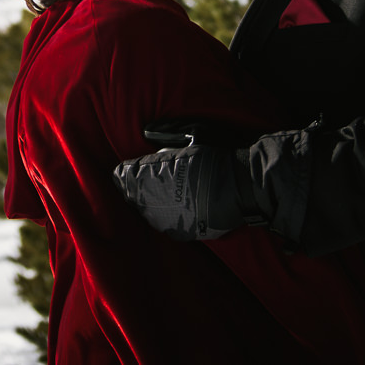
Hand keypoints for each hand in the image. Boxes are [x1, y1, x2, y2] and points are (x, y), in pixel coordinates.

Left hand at [111, 142, 247, 240]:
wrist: (242, 187)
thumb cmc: (215, 158)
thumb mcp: (191, 134)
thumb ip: (165, 134)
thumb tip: (145, 131)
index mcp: (149, 175)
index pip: (122, 175)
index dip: (128, 171)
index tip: (132, 168)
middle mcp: (151, 200)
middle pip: (131, 195)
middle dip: (138, 187)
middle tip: (152, 180)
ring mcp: (164, 219)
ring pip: (146, 212)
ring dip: (152, 203)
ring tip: (170, 193)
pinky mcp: (179, 233)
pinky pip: (165, 224)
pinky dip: (168, 216)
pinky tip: (180, 206)